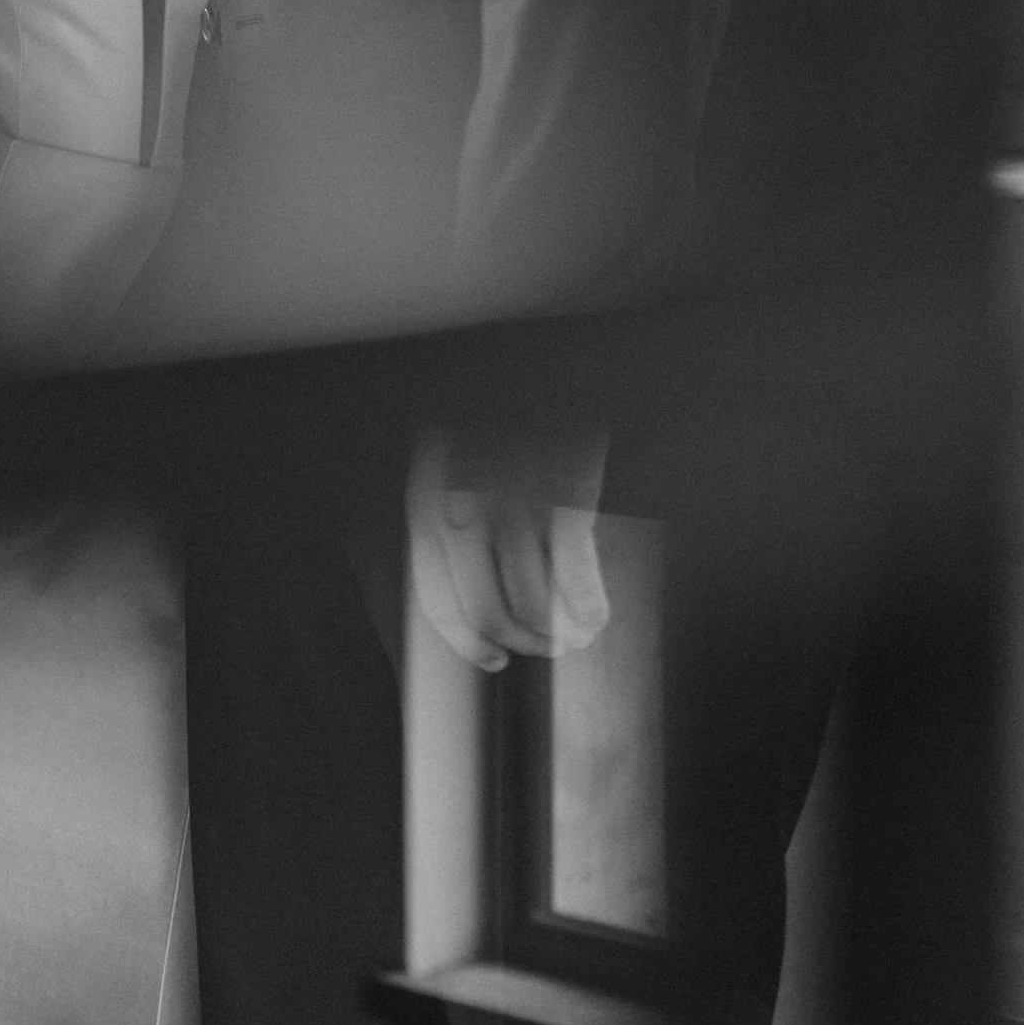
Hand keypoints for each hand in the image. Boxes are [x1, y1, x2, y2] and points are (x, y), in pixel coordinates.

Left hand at [406, 430, 610, 672]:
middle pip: (486, 609)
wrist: (549, 365)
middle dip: (518, 641)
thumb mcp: (458, 467)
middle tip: (543, 648)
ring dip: (555, 634)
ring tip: (572, 637)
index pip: (436, 595)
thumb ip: (456, 528)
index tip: (491, 660)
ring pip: (531, 602)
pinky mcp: (564, 496)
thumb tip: (477, 605)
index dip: (466, 639)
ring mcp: (514, 499)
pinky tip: (594, 618)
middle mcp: (464, 504)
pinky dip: (587, 610)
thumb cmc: (504, 422)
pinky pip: (574, 577)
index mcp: (429, 498)